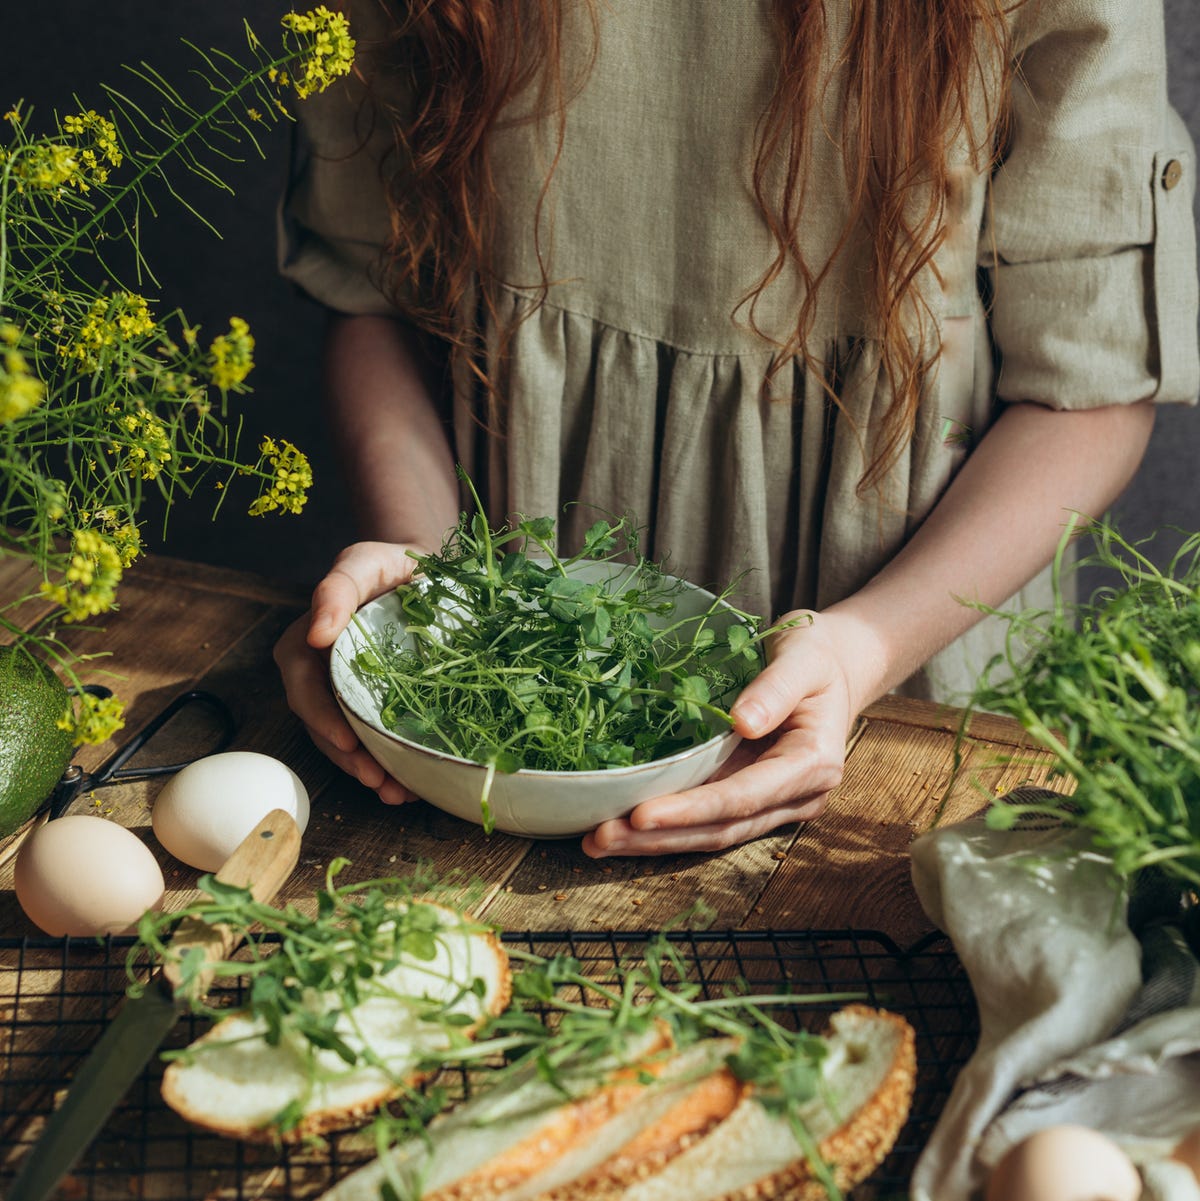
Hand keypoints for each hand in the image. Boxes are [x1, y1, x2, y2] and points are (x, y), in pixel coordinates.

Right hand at [274, 541, 426, 804]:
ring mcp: (349, 693)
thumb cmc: (389, 563)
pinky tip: (410, 785)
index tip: (348, 744)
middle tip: (377, 780)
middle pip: (324, 726)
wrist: (427, 573)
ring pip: (347, 742)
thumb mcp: (364, 561)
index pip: (304, 689)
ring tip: (397, 793)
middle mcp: (321, 674)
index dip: (323, 720)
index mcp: (308, 644)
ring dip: (369, 772)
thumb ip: (337, 589)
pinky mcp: (377, 705)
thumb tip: (316, 634)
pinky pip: (374, 741)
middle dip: (348, 759)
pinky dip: (390, 766)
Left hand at [581, 611, 862, 856]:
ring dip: (654, 841)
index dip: (692, 809)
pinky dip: (666, 827)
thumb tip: (742, 723)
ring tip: (597, 840)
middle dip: (659, 837)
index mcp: (812, 764)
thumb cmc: (816, 658)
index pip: (743, 796)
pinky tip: (624, 829)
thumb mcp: (802, 659)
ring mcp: (773, 802)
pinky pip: (706, 819)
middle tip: (600, 837)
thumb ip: (774, 689)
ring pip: (710, 833)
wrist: (834, 667)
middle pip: (721, 828)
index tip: (642, 814)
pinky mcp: (750, 797)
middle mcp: (795, 796)